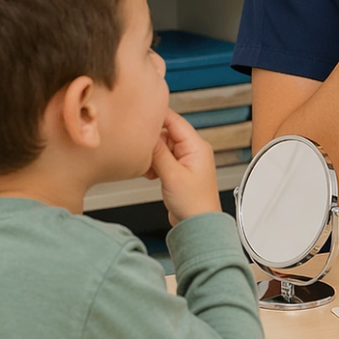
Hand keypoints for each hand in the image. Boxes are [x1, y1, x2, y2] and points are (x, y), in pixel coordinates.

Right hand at [145, 108, 221, 225]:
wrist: (198, 225)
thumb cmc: (194, 204)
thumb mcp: (172, 176)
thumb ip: (158, 153)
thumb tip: (147, 135)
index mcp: (197, 146)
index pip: (175, 121)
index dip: (157, 116)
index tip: (140, 113)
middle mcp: (193, 150)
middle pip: (166, 134)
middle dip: (152, 143)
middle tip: (142, 153)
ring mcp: (185, 160)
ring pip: (161, 147)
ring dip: (152, 156)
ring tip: (150, 170)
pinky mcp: (178, 170)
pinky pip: (161, 159)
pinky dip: (153, 165)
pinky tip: (151, 175)